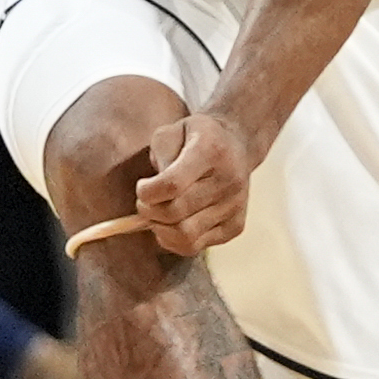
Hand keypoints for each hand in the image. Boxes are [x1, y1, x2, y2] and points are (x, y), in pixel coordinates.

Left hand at [131, 111, 261, 255]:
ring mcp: (235, 206)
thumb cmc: (195, 137)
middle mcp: (229, 180)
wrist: (237, 144)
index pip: (172, 184)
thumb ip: (160, 157)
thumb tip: (154, 194)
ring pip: (185, 236)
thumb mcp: (171, 131)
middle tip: (145, 203)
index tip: (142, 187)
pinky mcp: (236, 226)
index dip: (147, 192)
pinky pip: (195, 247)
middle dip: (149, 212)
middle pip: (175, 213)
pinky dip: (175, 241)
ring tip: (157, 215)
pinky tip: (173, 224)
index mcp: (211, 150)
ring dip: (160, 229)